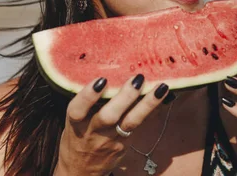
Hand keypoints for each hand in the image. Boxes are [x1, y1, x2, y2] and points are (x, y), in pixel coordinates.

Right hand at [54, 74, 169, 175]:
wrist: (82, 170)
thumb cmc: (78, 135)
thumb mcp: (74, 121)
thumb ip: (86, 102)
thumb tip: (106, 72)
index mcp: (76, 123)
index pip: (78, 110)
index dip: (88, 96)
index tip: (101, 80)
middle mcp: (93, 132)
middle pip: (108, 117)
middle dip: (124, 97)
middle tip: (137, 78)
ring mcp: (111, 140)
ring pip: (131, 122)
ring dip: (147, 104)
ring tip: (161, 87)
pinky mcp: (125, 145)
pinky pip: (140, 125)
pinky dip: (151, 110)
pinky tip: (162, 96)